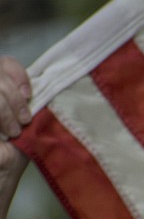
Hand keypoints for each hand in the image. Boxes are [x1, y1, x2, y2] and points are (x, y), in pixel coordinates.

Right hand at [0, 56, 31, 218]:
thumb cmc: (15, 155)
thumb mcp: (32, 125)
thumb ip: (35, 103)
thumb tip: (63, 82)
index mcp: (3, 92)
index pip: (5, 63)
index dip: (16, 74)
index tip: (30, 97)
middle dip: (12, 95)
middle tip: (23, 121)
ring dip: (4, 108)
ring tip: (12, 131)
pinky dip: (0, 116)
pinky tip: (4, 136)